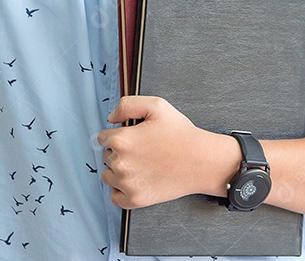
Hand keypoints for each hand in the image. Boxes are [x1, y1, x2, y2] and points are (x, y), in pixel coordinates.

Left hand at [97, 96, 235, 208]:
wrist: (201, 161)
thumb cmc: (181, 134)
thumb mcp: (157, 106)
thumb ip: (127, 105)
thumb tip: (111, 118)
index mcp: (122, 140)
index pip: (103, 138)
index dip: (117, 134)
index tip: (131, 137)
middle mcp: (121, 164)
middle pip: (106, 156)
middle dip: (119, 152)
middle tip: (142, 150)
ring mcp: (127, 184)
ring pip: (108, 176)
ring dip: (118, 171)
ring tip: (140, 165)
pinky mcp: (135, 200)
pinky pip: (115, 196)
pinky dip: (121, 190)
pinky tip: (136, 180)